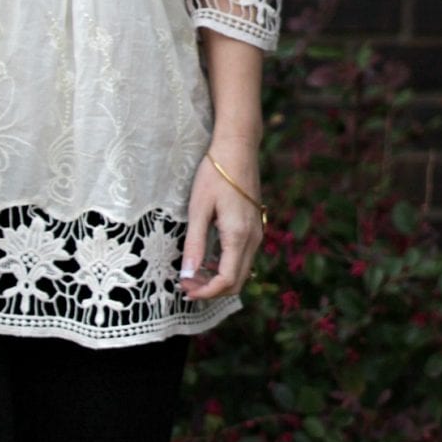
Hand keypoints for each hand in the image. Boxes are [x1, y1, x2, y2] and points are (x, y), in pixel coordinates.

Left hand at [178, 141, 263, 301]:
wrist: (237, 149)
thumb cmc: (215, 174)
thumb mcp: (198, 209)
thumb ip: (194, 244)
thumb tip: (187, 274)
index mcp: (238, 236)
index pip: (227, 281)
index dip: (205, 292)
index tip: (184, 289)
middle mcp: (253, 239)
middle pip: (237, 282)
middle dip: (211, 290)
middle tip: (185, 286)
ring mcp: (257, 234)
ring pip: (241, 272)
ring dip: (217, 280)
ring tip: (192, 275)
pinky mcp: (254, 229)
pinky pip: (242, 258)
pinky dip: (225, 267)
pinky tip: (206, 260)